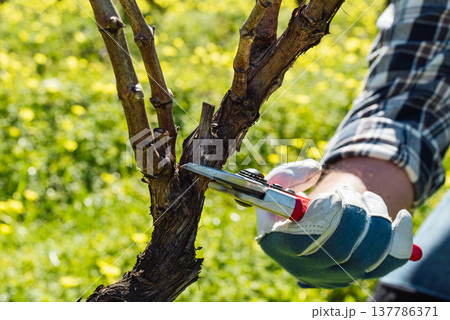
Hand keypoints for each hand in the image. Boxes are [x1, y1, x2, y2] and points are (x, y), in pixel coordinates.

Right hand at [256, 161, 413, 288]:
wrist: (307, 226)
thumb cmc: (291, 204)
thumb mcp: (278, 186)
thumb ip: (287, 175)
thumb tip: (314, 170)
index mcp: (280, 247)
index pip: (302, 245)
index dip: (323, 219)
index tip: (333, 198)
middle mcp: (307, 269)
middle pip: (340, 251)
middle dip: (353, 213)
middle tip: (349, 192)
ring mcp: (337, 276)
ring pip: (369, 256)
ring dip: (375, 217)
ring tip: (366, 198)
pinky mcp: (362, 274)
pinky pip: (390, 261)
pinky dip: (401, 237)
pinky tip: (400, 217)